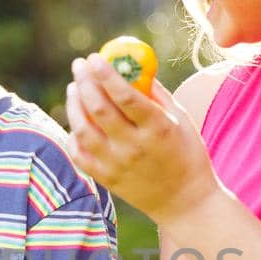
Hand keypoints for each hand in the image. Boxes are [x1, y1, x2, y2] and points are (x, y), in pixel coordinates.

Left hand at [65, 53, 219, 226]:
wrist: (186, 203)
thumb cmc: (187, 154)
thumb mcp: (180, 119)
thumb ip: (156, 93)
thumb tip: (133, 66)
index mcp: (157, 128)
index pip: (124, 95)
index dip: (105, 73)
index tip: (94, 57)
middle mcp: (134, 147)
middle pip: (99, 109)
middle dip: (84, 81)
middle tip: (79, 65)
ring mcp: (117, 165)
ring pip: (83, 130)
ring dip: (73, 104)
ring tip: (74, 88)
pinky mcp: (106, 180)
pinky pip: (79, 154)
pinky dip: (73, 134)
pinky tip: (77, 121)